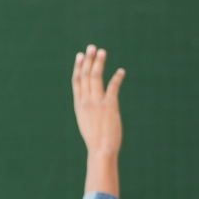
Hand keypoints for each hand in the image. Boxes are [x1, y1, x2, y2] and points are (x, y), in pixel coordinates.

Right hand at [73, 45, 124, 196]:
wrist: (101, 150)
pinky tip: (121, 71)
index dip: (78, 67)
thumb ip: (88, 112)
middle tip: (91, 47)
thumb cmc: (96, 141)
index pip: (76, 82)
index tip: (80, 56)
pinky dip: (117, 78)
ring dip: (99, 63)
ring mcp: (96, 102)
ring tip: (102, 52)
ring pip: (95, 77)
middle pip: (85, 75)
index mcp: (79, 105)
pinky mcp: (109, 105)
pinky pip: (113, 87)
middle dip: (88, 60)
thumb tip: (93, 109)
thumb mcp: (88, 123)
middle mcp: (85, 101)